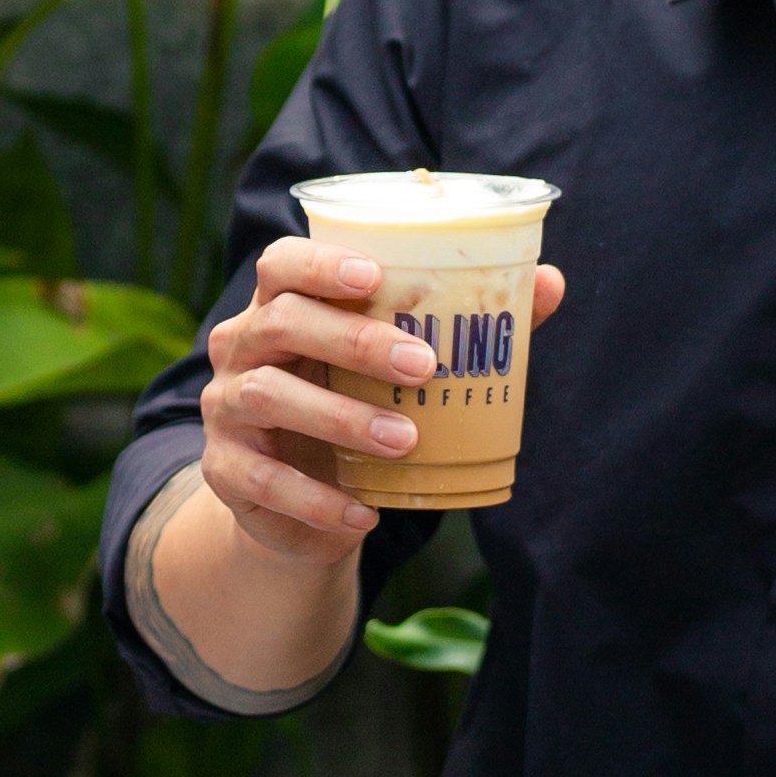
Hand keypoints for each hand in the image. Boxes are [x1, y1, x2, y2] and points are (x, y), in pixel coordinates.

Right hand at [198, 239, 566, 567]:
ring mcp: (226, 407)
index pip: (281, 264)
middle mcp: (243, 346)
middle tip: (422, 365)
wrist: (299, 502)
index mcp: (282, 306)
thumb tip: (551, 283)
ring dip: (341, 417)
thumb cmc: (356, 404)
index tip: (374, 277)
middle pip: (281, 323)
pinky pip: (261, 479)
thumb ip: (465, 324)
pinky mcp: (225, 470)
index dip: (320, 264)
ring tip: (406, 440)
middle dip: (352, 340)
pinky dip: (314, 499)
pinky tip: (363, 513)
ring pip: (269, 396)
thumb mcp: (396, 367)